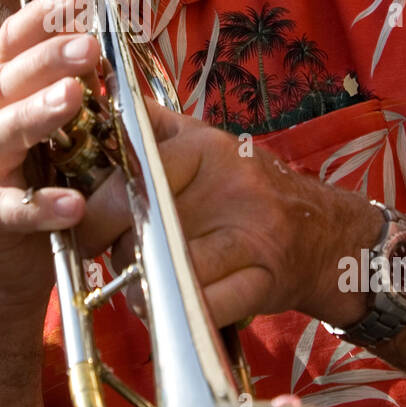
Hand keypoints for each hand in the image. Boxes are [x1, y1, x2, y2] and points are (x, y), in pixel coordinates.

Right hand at [0, 0, 99, 312]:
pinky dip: (42, 206)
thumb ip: (71, 96)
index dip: (42, 15)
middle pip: (6, 83)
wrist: (4, 269)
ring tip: (73, 97)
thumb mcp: (54, 136)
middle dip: (46, 58)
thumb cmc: (36, 189)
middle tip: (88, 43)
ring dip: (36, 114)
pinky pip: (13, 212)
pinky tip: (74, 203)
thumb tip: (109, 48)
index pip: (13, 45)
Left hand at [78, 102, 378, 329]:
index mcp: (206, 146)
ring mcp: (253, 230)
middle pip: (148, 221)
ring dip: (141, 285)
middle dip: (115, 247)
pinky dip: (177, 310)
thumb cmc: (249, 190)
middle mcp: (231, 183)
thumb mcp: (204, 141)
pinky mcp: (267, 277)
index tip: (78, 224)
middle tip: (107, 258)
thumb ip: (152, 124)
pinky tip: (166, 307)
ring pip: (173, 264)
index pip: (136, 171)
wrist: (327, 235)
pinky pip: (206, 302)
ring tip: (135, 286)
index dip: (97, 205)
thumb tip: (96, 96)